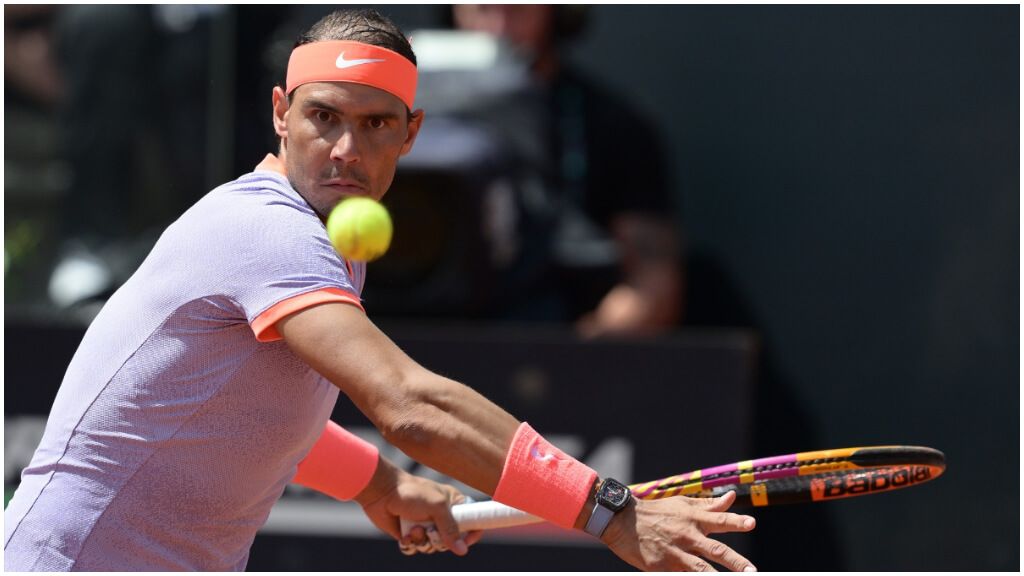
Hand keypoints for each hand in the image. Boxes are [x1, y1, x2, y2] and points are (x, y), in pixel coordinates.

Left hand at [354, 459, 482, 555]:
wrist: (381, 492)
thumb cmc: (411, 493)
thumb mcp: (436, 507)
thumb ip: (450, 528)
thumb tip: (462, 551)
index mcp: (453, 503)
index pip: (473, 520)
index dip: (472, 533)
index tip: (466, 541)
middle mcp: (441, 516)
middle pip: (452, 541)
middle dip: (440, 541)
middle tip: (431, 532)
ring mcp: (426, 525)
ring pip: (433, 547)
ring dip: (422, 541)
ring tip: (413, 529)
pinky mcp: (410, 533)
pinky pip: (416, 549)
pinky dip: (410, 544)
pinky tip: (404, 534)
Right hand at [601, 491, 756, 571]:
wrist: (623, 521)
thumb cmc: (658, 512)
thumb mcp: (683, 505)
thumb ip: (709, 505)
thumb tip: (732, 497)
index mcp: (693, 518)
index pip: (719, 520)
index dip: (736, 522)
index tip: (752, 523)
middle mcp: (687, 536)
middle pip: (716, 550)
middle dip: (736, 562)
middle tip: (753, 572)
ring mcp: (674, 553)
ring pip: (701, 570)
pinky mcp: (661, 567)